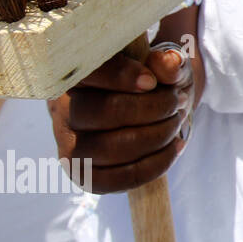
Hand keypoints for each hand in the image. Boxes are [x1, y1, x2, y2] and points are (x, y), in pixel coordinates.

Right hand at [49, 47, 194, 194]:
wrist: (152, 111)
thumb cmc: (152, 83)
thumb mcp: (162, 66)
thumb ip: (166, 62)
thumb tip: (170, 63)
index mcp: (78, 75)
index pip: (88, 73)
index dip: (121, 76)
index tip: (153, 81)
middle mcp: (65, 110)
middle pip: (104, 112)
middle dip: (153, 108)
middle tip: (177, 102)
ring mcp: (70, 145)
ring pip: (109, 148)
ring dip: (156, 136)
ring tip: (176, 123)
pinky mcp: (84, 174)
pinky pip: (114, 180)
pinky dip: (153, 165)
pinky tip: (174, 147)